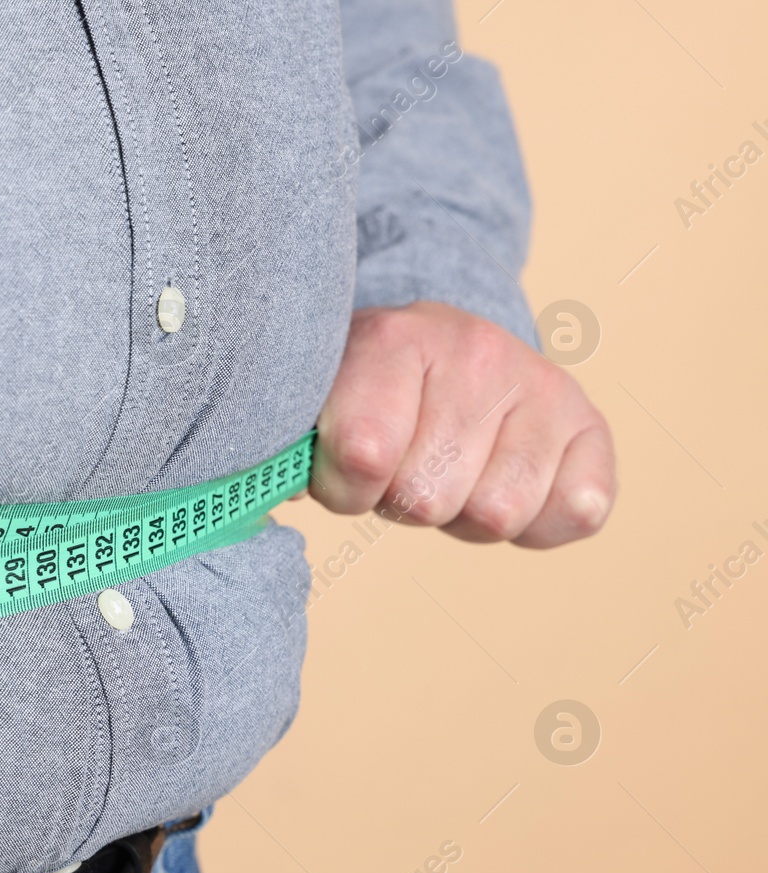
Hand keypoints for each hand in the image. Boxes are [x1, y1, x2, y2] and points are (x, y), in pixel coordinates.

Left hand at [306, 301, 613, 547]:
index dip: (344, 487)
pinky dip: (539, 523)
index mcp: (392, 339)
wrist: (444, 349)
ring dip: (465, 513)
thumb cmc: (368, 395)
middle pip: (428, 497)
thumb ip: (296, 446)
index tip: (345, 466)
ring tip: (453, 471)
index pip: (362, 454)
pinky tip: (507, 480)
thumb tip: (293, 484)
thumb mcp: (319, 404)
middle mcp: (475, 350)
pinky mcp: (589, 423)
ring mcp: (540, 383)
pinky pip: (577, 514)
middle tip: (406, 465)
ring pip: (497, 513)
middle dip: (405, 501)